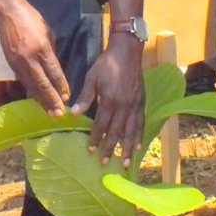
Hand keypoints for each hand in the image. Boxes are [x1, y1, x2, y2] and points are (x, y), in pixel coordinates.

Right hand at [0, 0, 69, 116]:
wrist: (8, 13)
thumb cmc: (32, 19)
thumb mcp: (48, 32)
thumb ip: (51, 52)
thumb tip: (55, 69)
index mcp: (42, 48)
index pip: (54, 72)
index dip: (60, 86)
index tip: (66, 97)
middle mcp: (30, 58)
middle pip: (42, 84)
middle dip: (51, 100)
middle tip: (59, 114)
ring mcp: (18, 63)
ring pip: (31, 86)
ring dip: (41, 100)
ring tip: (49, 113)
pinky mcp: (11, 64)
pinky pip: (23, 81)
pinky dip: (31, 91)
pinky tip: (37, 99)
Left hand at [71, 35, 143, 166]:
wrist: (127, 52)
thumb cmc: (107, 64)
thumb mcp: (92, 78)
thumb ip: (85, 97)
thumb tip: (74, 113)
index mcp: (110, 100)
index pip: (101, 124)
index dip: (96, 138)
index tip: (90, 150)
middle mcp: (124, 106)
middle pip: (116, 131)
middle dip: (110, 148)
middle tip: (105, 162)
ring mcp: (135, 105)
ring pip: (131, 131)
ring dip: (126, 148)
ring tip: (124, 163)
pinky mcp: (142, 102)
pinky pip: (141, 122)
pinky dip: (139, 136)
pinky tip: (137, 146)